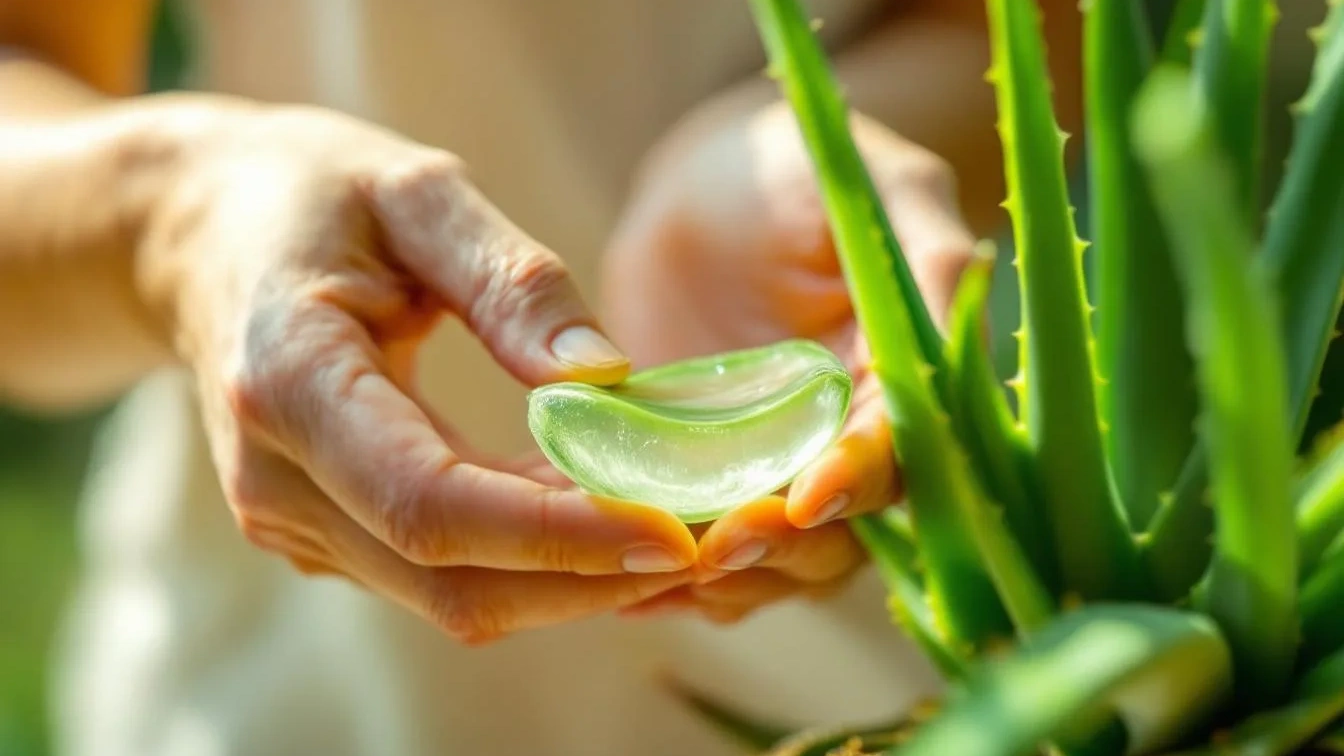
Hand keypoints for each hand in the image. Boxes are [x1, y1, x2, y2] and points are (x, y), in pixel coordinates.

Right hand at [137, 101, 697, 643]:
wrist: (201, 237)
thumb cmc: (309, 195)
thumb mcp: (415, 194)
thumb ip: (510, 281)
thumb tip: (608, 377)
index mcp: (288, 384)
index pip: (433, 505)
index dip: (559, 535)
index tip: (675, 530)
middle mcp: (277, 480)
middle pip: (452, 581)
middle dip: (591, 576)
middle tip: (712, 537)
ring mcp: (293, 521)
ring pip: (452, 598)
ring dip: (573, 578)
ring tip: (677, 524)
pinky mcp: (321, 534)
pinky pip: (440, 575)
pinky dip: (532, 561)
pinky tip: (601, 515)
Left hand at [603, 100, 976, 622]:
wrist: (707, 190)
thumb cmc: (796, 168)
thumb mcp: (865, 192)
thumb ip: (922, 257)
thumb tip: (965, 317)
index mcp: (905, 382)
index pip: (900, 450)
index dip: (859, 478)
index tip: (807, 497)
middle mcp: (853, 442)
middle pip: (842, 528)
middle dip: (783, 543)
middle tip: (719, 547)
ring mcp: (782, 468)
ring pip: (777, 555)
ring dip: (729, 574)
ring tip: (664, 580)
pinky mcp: (716, 481)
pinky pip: (707, 543)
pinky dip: (674, 575)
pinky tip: (626, 592)